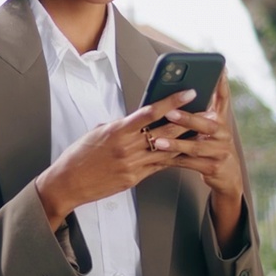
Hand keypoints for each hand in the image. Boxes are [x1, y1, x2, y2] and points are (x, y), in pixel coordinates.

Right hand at [34, 88, 197, 229]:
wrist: (67, 183)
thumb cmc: (80, 155)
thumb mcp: (98, 132)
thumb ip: (120, 126)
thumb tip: (135, 119)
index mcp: (117, 130)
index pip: (150, 112)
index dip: (172, 101)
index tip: (189, 92)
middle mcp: (127, 147)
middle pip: (166, 131)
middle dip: (189, 121)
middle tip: (207, 112)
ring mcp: (132, 164)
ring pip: (167, 150)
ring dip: (187, 141)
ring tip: (203, 133)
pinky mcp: (134, 179)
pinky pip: (158, 166)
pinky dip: (172, 158)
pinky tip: (185, 153)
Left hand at [148, 71, 246, 226]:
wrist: (228, 176)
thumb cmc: (210, 147)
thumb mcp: (209, 130)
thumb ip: (197, 116)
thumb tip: (172, 98)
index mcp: (221, 121)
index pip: (223, 99)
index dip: (222, 85)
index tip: (220, 69)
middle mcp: (223, 134)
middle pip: (206, 124)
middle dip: (187, 118)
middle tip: (170, 113)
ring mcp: (220, 152)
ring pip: (196, 146)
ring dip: (175, 143)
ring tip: (158, 140)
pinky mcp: (213, 167)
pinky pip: (189, 163)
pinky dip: (172, 160)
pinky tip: (159, 156)